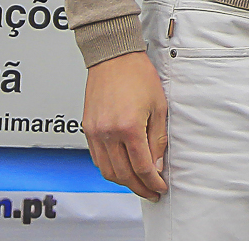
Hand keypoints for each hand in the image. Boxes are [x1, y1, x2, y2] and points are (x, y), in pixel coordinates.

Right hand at [83, 51, 167, 198]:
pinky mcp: (88, 129)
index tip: (160, 187)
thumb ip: (158, 139)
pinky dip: (109, 168)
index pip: (142, 167)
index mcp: (129, 128)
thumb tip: (157, 165)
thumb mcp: (158, 106)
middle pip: (123, 175)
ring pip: (107, 171)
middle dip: (139, 187)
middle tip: (151, 191)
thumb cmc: (137, 75)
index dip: (153, 182)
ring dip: (123, 181)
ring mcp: (95, 132)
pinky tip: (121, 168)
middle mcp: (108, 133)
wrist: (113, 56)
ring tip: (137, 183)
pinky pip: (97, 158)